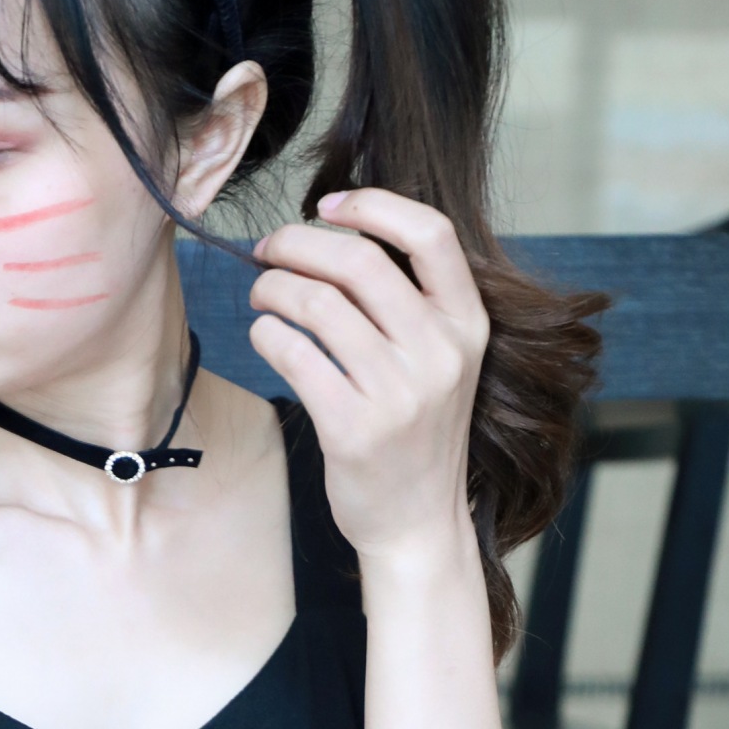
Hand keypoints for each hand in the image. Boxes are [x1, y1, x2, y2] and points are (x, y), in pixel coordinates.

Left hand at [247, 188, 490, 567]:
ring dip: (273, 287)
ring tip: (261, 294)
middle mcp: (439, 352)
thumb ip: (412, 303)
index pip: (430, 233)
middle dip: (297, 244)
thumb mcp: (441, 361)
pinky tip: (264, 336)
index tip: (327, 206)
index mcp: (467, 324)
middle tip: (267, 251)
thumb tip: (340, 234)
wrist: (418, 522)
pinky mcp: (352, 427)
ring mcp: (398, 392)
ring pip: (317, 303)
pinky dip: (267, 333)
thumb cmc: (417, 434)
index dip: (373, 205)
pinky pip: (294, 353)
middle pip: (358, 261)